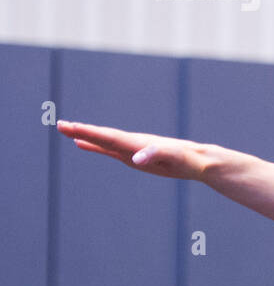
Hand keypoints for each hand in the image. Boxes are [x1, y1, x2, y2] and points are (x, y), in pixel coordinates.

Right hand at [56, 120, 209, 180]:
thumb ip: (156, 155)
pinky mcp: (135, 157)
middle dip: (82, 131)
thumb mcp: (174, 158)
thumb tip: (136, 158)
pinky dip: (94, 146)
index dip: (88, 132)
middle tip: (60, 125)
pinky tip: (83, 145)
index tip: (69, 127)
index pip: (109, 137)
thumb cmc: (189, 160)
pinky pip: (110, 150)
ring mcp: (132, 149)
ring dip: (85, 136)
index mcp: (138, 143)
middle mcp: (133, 144)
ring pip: (103, 141)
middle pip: (103, 136)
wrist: (201, 161)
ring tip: (66, 130)